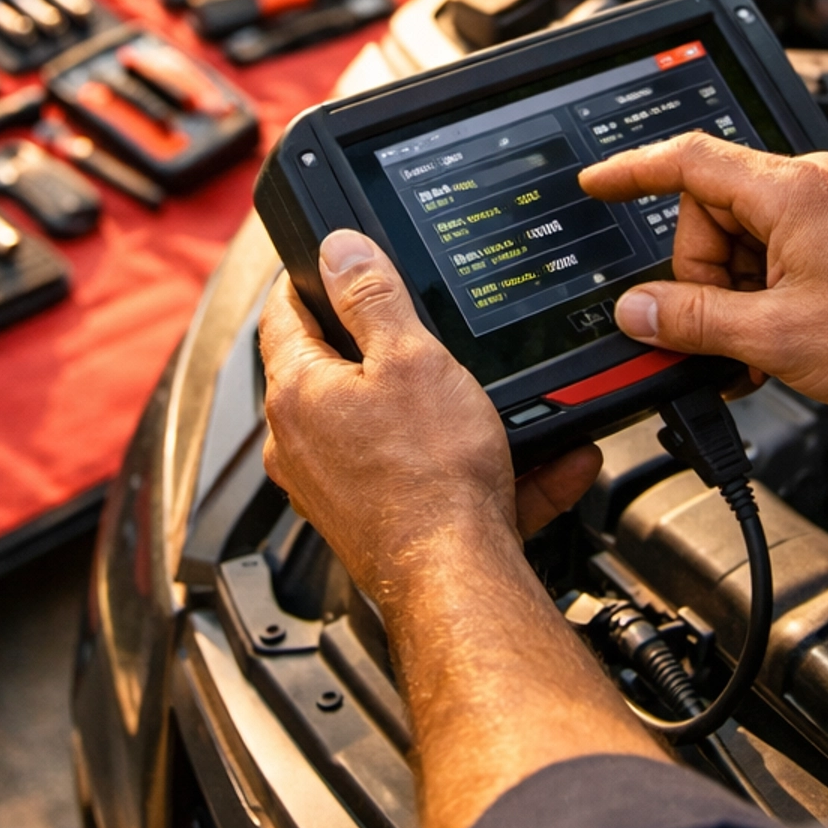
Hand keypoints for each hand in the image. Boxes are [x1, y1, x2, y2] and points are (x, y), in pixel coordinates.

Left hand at [259, 231, 600, 605]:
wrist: (458, 578)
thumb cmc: (430, 476)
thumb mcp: (412, 358)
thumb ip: (373, 297)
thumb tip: (339, 250)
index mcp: (297, 393)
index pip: (283, 315)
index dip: (309, 281)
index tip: (330, 265)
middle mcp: (300, 445)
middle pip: (333, 373)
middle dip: (382, 349)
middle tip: (423, 328)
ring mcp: (333, 490)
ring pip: (388, 429)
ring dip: (444, 411)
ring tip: (495, 400)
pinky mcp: (373, 524)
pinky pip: (430, 479)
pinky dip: (478, 465)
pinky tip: (544, 462)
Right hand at [579, 133, 827, 413]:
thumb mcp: (774, 337)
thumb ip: (693, 322)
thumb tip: (638, 312)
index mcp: (789, 190)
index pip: (687, 159)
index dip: (632, 170)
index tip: (597, 183)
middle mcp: (810, 184)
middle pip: (710, 214)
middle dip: (704, 279)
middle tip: (725, 333)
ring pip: (741, 239)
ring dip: (737, 296)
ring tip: (765, 348)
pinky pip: (776, 251)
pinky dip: (764, 294)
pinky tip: (780, 339)